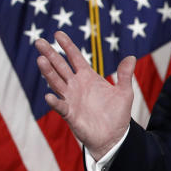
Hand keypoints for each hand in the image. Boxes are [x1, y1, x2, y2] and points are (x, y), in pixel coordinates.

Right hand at [34, 31, 134, 159]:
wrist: (114, 135)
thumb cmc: (117, 113)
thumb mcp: (124, 92)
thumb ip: (125, 75)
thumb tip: (131, 57)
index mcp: (88, 77)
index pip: (75, 58)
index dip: (67, 46)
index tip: (57, 34)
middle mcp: (76, 85)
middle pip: (60, 67)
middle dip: (50, 54)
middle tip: (39, 42)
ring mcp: (71, 99)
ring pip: (56, 82)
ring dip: (48, 72)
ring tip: (41, 60)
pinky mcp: (70, 114)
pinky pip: (60, 106)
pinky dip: (54, 101)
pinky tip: (49, 96)